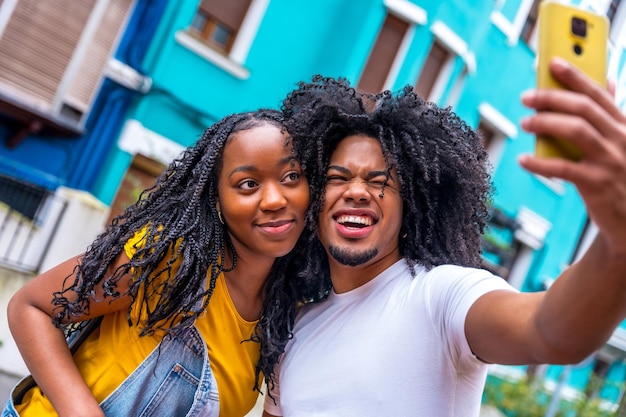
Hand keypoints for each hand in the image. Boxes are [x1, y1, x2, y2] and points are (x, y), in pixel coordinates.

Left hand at [519, 57, 625, 256]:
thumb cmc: (622, 177)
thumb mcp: (623, 143)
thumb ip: (612, 116)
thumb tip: (607, 82)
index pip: (599, 94)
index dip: (575, 76)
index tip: (553, 62)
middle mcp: (622, 140)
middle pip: (584, 108)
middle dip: (552, 98)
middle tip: (526, 97)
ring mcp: (611, 162)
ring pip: (576, 131)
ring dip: (546, 123)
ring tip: (524, 123)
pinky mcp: (598, 185)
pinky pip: (563, 168)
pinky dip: (539, 163)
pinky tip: (523, 160)